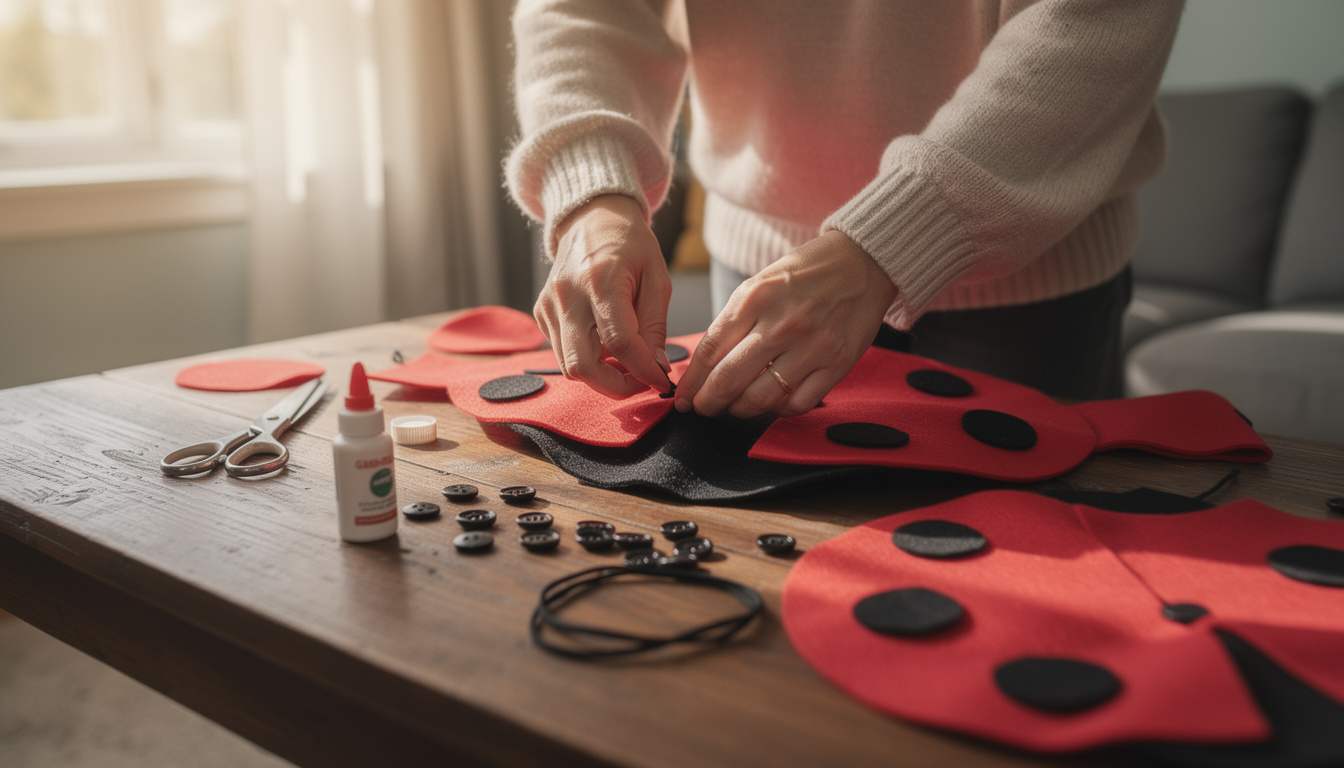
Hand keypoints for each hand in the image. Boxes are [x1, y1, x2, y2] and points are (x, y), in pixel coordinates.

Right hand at [535, 195, 673, 398]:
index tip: (662, 381)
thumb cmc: (630, 244)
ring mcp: (549, 306)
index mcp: (601, 281)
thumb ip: (656, 326)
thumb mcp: (657, 278)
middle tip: (641, 382)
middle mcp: (567, 296)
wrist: (591, 217)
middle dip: (615, 386)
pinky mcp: (541, 312)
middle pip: (583, 366)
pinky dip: (587, 359)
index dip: (644, 370)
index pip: (620, 343)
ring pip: (569, 366)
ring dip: (602, 375)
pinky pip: (562, 352)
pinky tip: (606, 345)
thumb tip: (656, 368)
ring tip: (627, 363)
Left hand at [674, 230, 897, 417]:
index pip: (711, 350)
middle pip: (729, 379)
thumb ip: (734, 321)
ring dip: (740, 409)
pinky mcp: (837, 363)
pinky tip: (773, 402)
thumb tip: (707, 364)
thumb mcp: (761, 283)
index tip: (683, 397)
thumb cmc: (807, 273)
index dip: (692, 381)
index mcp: (755, 298)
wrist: (862, 262)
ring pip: (761, 397)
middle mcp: (782, 323)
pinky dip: (779, 410)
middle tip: (702, 408)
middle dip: (708, 402)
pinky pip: (798, 403)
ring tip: (735, 407)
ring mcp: (812, 346)